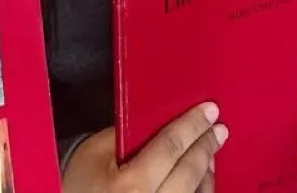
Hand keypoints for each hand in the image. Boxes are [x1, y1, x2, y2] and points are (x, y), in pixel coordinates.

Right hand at [61, 104, 225, 192]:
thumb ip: (127, 135)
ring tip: (209, 151)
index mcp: (130, 186)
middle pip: (190, 173)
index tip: (208, 111)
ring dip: (206, 171)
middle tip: (218, 130)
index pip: (169, 147)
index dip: (192, 126)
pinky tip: (201, 177)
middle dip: (206, 147)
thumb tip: (161, 121)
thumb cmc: (78, 186)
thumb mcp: (94, 152)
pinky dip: (200, 190)